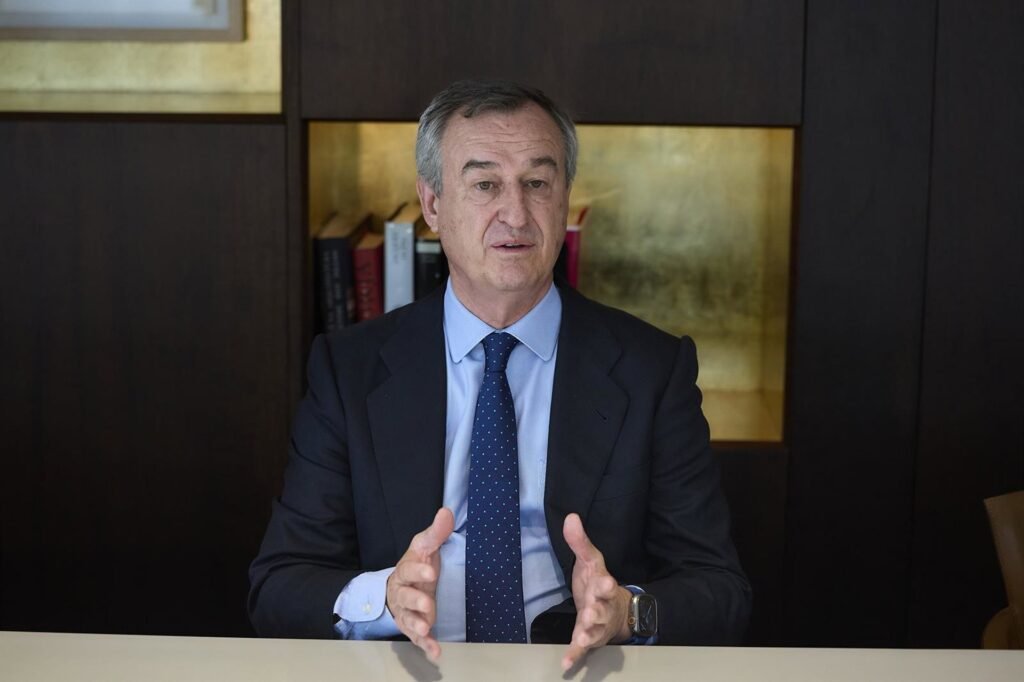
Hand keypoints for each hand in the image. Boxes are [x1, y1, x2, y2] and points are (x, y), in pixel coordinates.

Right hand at [386, 507, 453, 661]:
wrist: (401, 586)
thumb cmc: (417, 565)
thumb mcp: (425, 546)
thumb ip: (436, 533)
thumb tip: (447, 511)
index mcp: (406, 570)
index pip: (410, 569)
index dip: (419, 570)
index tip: (431, 570)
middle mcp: (403, 592)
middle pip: (405, 597)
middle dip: (416, 600)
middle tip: (427, 603)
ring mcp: (407, 611)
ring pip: (408, 619)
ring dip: (417, 624)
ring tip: (426, 628)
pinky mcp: (413, 626)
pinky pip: (417, 637)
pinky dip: (425, 645)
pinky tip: (435, 651)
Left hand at [561, 513, 631, 671]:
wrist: (618, 612)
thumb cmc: (599, 584)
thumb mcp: (590, 561)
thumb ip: (579, 542)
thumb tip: (570, 517)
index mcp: (603, 586)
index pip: (606, 583)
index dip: (606, 584)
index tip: (606, 582)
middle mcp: (603, 607)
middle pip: (602, 609)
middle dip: (598, 610)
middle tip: (592, 612)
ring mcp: (597, 626)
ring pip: (594, 631)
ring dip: (588, 634)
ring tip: (581, 638)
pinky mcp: (589, 640)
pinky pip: (582, 650)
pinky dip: (574, 656)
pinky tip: (565, 664)